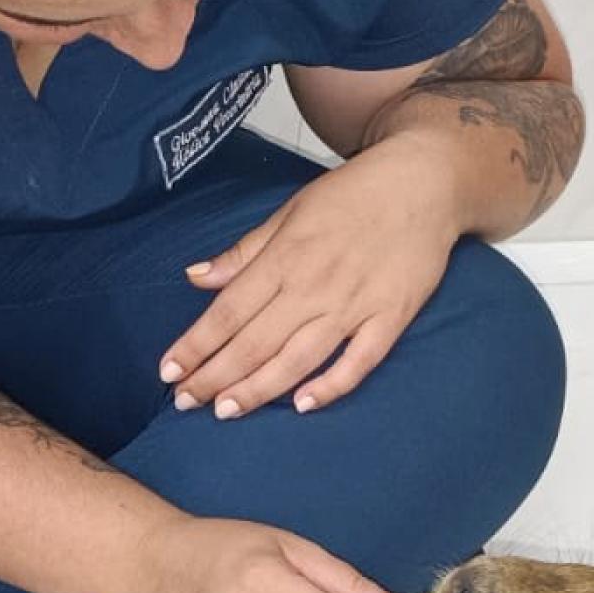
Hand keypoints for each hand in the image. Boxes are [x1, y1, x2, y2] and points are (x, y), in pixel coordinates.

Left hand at [160, 138, 459, 417]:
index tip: (168, 372)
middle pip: (256, 341)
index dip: (196, 344)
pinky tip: (303, 405)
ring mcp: (356, 302)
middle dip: (215, 375)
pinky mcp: (392, 315)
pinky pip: (360, 359)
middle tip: (186, 403)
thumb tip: (195, 276)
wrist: (425, 181)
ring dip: (260, 388)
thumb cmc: (353, 195)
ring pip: (299, 356)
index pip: (229, 310)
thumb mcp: (290, 211)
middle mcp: (315, 283)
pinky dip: (333, 384)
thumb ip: (244, 252)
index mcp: (286, 256)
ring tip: (226, 410)